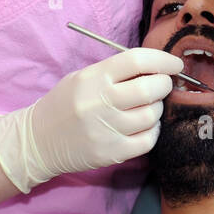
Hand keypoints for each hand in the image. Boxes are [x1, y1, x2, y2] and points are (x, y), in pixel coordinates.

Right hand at [0, 48, 182, 192]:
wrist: (38, 140)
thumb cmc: (66, 103)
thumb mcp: (84, 77)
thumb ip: (117, 71)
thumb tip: (158, 67)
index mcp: (94, 78)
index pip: (137, 60)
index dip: (163, 60)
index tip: (175, 64)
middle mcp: (100, 102)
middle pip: (149, 88)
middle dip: (164, 84)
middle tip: (163, 85)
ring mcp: (106, 130)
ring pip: (152, 115)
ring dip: (157, 108)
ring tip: (147, 107)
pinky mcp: (111, 153)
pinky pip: (148, 140)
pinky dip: (152, 131)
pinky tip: (143, 126)